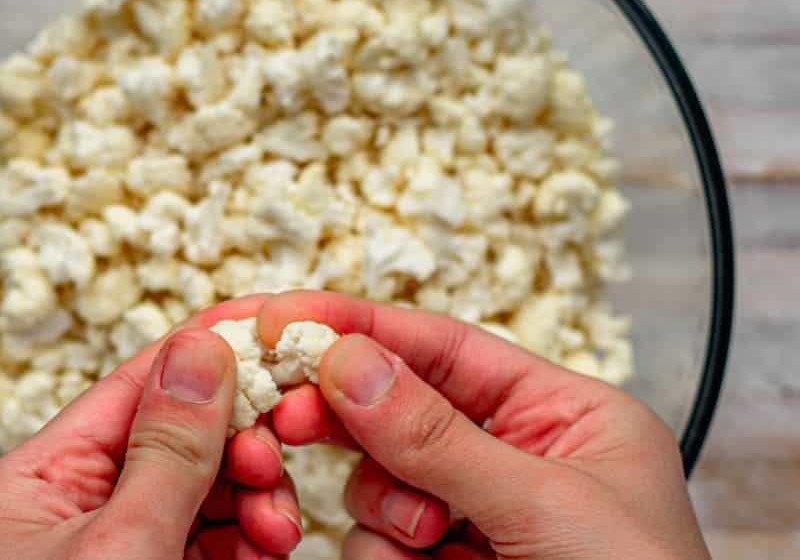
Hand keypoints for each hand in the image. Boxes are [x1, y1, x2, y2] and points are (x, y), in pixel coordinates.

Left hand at [0, 296, 301, 558]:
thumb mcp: (122, 547)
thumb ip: (166, 450)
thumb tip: (201, 348)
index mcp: (29, 487)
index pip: (130, 387)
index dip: (206, 355)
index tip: (272, 329)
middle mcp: (66, 510)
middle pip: (174, 436)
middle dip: (238, 446)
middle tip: (273, 456)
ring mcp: (110, 545)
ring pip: (202, 488)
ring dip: (253, 497)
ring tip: (277, 525)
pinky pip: (209, 535)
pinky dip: (247, 535)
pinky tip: (269, 544)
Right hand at [256, 291, 710, 559]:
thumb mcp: (544, 508)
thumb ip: (441, 437)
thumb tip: (349, 362)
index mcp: (563, 415)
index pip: (447, 348)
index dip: (363, 326)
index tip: (289, 315)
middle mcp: (515, 456)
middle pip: (401, 404)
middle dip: (347, 410)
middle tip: (288, 413)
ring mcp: (477, 515)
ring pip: (379, 477)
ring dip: (383, 505)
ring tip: (427, 540)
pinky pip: (378, 539)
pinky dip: (384, 553)